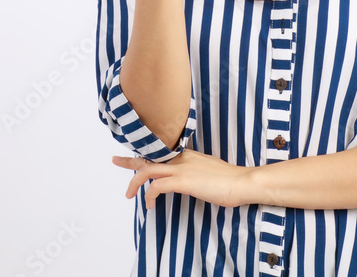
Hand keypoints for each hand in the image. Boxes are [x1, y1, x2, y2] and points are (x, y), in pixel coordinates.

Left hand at [112, 148, 250, 209]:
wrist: (242, 181)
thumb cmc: (229, 179)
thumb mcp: (208, 169)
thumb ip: (195, 169)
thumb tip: (189, 177)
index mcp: (186, 155)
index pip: (159, 153)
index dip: (144, 154)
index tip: (132, 155)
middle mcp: (180, 158)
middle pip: (148, 157)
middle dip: (129, 161)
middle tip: (115, 160)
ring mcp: (181, 168)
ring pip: (148, 170)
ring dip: (135, 182)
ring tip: (129, 194)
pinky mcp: (183, 181)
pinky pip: (157, 187)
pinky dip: (149, 195)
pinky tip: (149, 204)